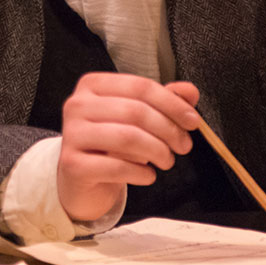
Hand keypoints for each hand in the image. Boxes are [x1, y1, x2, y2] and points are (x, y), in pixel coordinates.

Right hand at [56, 74, 201, 221]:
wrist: (81, 179)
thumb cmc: (111, 144)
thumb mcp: (137, 118)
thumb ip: (163, 101)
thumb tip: (190, 91)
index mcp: (92, 85)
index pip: (140, 86)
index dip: (172, 103)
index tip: (193, 121)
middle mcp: (77, 105)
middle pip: (136, 111)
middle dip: (169, 130)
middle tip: (184, 146)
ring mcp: (72, 134)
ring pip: (127, 138)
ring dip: (158, 151)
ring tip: (167, 160)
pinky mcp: (72, 164)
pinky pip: (117, 167)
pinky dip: (141, 173)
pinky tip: (147, 175)